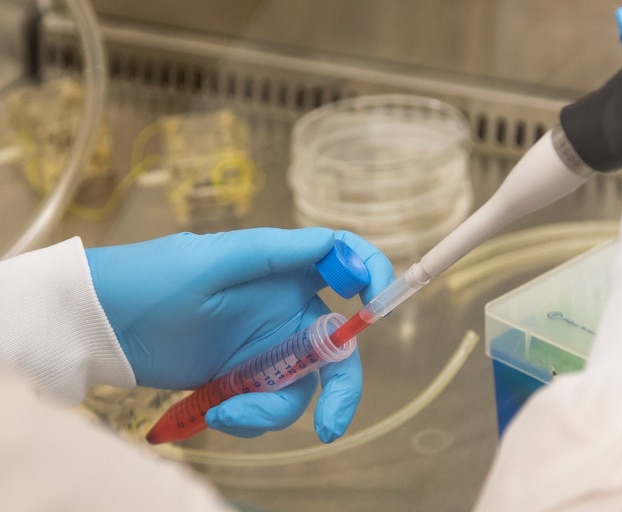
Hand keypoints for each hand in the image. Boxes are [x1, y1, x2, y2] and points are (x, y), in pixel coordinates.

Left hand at [86, 227, 392, 441]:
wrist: (103, 326)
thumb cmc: (154, 280)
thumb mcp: (215, 261)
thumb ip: (276, 252)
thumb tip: (335, 243)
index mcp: (284, 270)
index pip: (345, 263)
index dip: (372, 276)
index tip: (377, 306)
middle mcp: (283, 308)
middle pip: (337, 347)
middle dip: (339, 388)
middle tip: (329, 426)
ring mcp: (266, 346)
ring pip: (302, 386)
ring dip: (272, 408)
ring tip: (228, 412)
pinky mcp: (244, 377)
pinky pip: (268, 404)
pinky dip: (250, 416)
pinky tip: (217, 412)